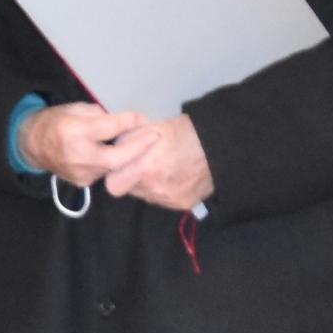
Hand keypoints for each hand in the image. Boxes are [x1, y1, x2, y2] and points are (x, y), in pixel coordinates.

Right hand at [18, 103, 150, 188]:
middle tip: (155, 136)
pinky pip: (106, 171)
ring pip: (114, 167)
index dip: (129, 123)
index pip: (108, 128)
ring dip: (130, 156)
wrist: (33, 145)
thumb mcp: (75, 108)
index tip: (142, 118)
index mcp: (73, 131)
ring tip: (143, 143)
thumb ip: (100, 115)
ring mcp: (80, 172)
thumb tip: (126, 120)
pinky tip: (124, 154)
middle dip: (139, 147)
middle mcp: (77, 155)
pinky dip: (117, 163)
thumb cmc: (56, 121)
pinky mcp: (83, 182)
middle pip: (117, 158)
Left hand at [100, 114, 215, 214]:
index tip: (121, 166)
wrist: (219, 147)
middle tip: (142, 164)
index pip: (113, 185)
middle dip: (131, 179)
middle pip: (129, 191)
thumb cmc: (184, 133)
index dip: (115, 175)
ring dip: (147, 185)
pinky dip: (163, 190)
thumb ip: (128, 140)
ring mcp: (170, 199)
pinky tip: (173, 175)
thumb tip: (115, 147)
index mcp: (146, 168)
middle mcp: (156, 188)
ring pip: (146, 196)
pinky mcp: (182, 205)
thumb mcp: (151, 127)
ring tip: (160, 167)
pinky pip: (163, 200)